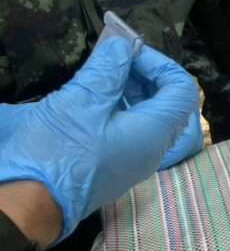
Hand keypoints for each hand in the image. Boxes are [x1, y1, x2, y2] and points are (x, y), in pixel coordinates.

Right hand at [0, 38, 200, 241]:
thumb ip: (107, 71)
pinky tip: (93, 96)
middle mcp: (152, 148)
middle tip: (114, 58)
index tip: (128, 50)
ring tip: (102, 72)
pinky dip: (118, 108)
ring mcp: (134, 159)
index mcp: (154, 133)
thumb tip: (123, 47)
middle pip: (167, 102)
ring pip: (147, 116)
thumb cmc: (57, 151)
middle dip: (145, 74)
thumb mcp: (81, 103)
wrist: (27, 203)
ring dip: (130, 89)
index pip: (181, 90)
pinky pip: (129, 130)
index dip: (160, 63)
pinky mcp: (114, 164)